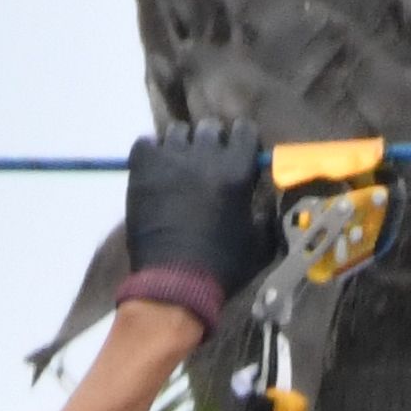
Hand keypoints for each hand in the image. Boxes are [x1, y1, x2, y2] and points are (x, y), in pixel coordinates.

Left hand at [118, 122, 281, 326]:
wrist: (175, 283)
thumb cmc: (222, 268)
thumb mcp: (260, 245)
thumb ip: (267, 216)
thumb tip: (268, 201)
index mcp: (236, 170)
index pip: (244, 129)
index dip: (241, 142)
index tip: (237, 156)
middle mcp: (205, 156)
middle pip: (209, 127)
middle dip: (210, 143)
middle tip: (206, 166)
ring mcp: (170, 159)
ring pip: (177, 132)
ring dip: (181, 147)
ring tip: (178, 169)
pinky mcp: (142, 169)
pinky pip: (145, 144)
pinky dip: (151, 154)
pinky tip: (155, 172)